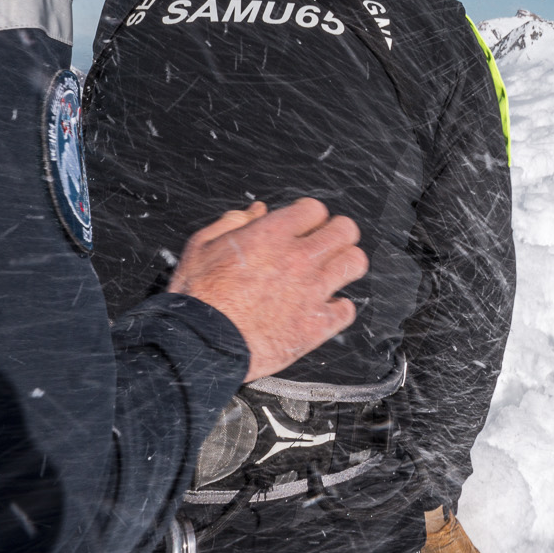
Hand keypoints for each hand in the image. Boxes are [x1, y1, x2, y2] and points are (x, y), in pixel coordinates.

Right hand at [167, 199, 366, 381]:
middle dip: (337, 233)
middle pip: (345, 230)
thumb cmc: (198, 299)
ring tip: (333, 271)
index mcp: (271, 235)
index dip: (310, 216)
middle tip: (326, 244)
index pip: (315, 209)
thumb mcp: (202, 246)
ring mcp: (311, 291)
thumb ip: (232, 223)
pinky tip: (325, 309)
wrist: (200, 343)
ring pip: (355, 263)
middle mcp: (298, 258)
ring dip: (345, 264)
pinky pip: (347, 309)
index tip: (305, 225)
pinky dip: (339, 309)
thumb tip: (255, 212)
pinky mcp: (316, 325)